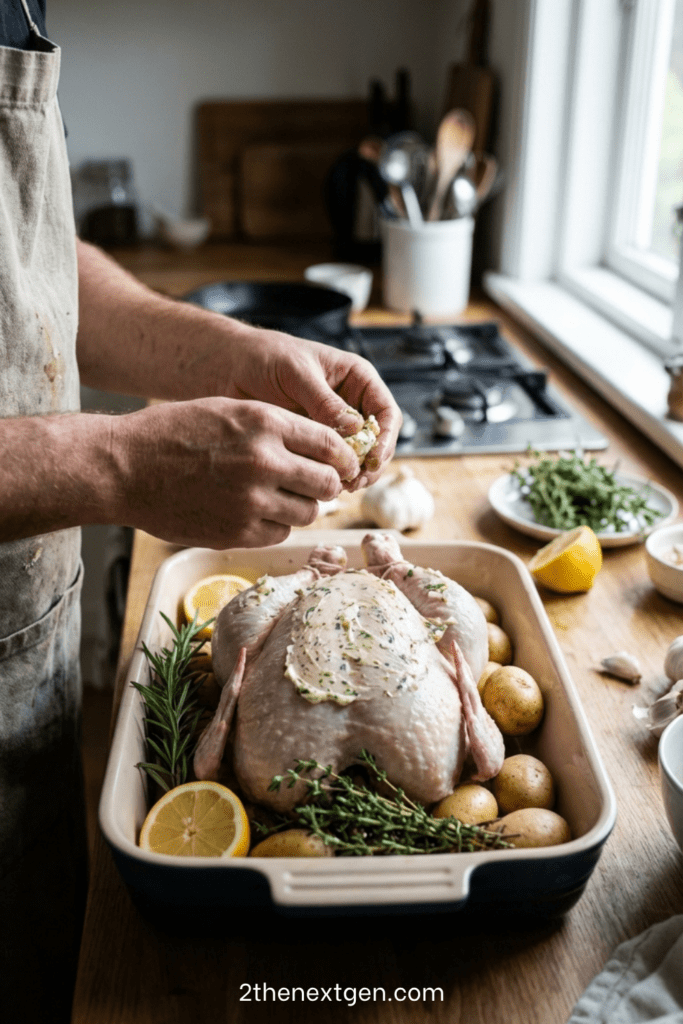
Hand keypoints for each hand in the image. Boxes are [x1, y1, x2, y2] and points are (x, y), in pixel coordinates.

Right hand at [114, 397, 361, 547]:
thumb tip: (324, 448)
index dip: (342, 457)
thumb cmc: (173, 433)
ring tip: (279, 497)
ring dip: (301, 507)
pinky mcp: (237, 533)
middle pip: (327, 482)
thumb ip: (276, 426)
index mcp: (265, 423)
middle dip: (326, 484)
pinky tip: (255, 513)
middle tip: (313, 484)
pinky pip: (279, 534)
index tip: (340, 464)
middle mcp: (264, 461)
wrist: (124, 467)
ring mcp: (251, 501)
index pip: (331, 444)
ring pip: (308, 512)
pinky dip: (275, 525)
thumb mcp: (228, 410)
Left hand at [220, 324, 401, 487]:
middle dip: (370, 464)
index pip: (387, 412)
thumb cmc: (264, 357)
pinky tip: (317, 484)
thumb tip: (354, 430)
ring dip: (351, 474)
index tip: (372, 459)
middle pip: (377, 442)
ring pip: (356, 458)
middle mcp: (350, 404)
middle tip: (353, 481)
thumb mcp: (296, 372)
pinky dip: (328, 476)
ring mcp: (332, 427)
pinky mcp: (312, 443)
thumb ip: (324, 400)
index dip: (386, 439)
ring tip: (336, 486)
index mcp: (356, 379)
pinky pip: (329, 464)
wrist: (228, 366)